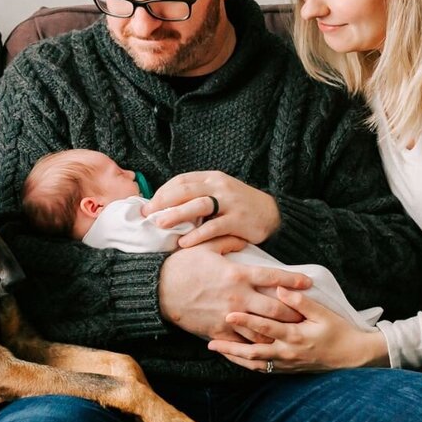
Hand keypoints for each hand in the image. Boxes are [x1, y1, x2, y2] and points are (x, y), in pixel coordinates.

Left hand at [142, 171, 279, 247]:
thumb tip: (165, 206)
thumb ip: (197, 195)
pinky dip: (197, 235)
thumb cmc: (239, 205)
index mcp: (212, 178)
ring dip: (177, 214)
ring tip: (160, 224)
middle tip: (147, 213)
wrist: (273, 214)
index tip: (149, 204)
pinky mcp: (238, 220)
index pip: (181, 180)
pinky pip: (213, 227)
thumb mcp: (219, 192)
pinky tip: (184, 243)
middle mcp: (219, 187)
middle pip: (186, 190)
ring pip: (198, 206)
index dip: (163, 192)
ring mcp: (229, 203)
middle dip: (164, 201)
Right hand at [157, 239, 310, 340]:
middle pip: (275, 308)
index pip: (273, 277)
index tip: (308, 283)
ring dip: (279, 332)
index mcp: (237, 274)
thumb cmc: (182, 266)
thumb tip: (244, 237)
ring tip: (293, 335)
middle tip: (307, 315)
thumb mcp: (205, 247)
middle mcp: (238, 297)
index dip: (293, 280)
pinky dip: (256, 347)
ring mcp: (229, 316)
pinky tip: (267, 350)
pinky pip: (242, 343)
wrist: (159, 290)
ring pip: (263, 330)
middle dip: (294, 313)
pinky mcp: (219, 331)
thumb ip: (228, 241)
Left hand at [206, 287, 390, 371]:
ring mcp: (287, 363)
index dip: (246, 321)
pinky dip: (247, 364)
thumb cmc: (339, 330)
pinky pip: (263, 369)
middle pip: (253, 351)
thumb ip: (300, 301)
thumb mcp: (323, 313)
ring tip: (216, 349)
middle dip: (230, 346)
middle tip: (210, 340)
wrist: (352, 356)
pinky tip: (235, 358)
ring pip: (255, 363)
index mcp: (295, 336)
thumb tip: (280, 289)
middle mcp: (288, 352)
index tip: (228, 314)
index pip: (265, 328)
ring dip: (235, 357)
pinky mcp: (288, 369)